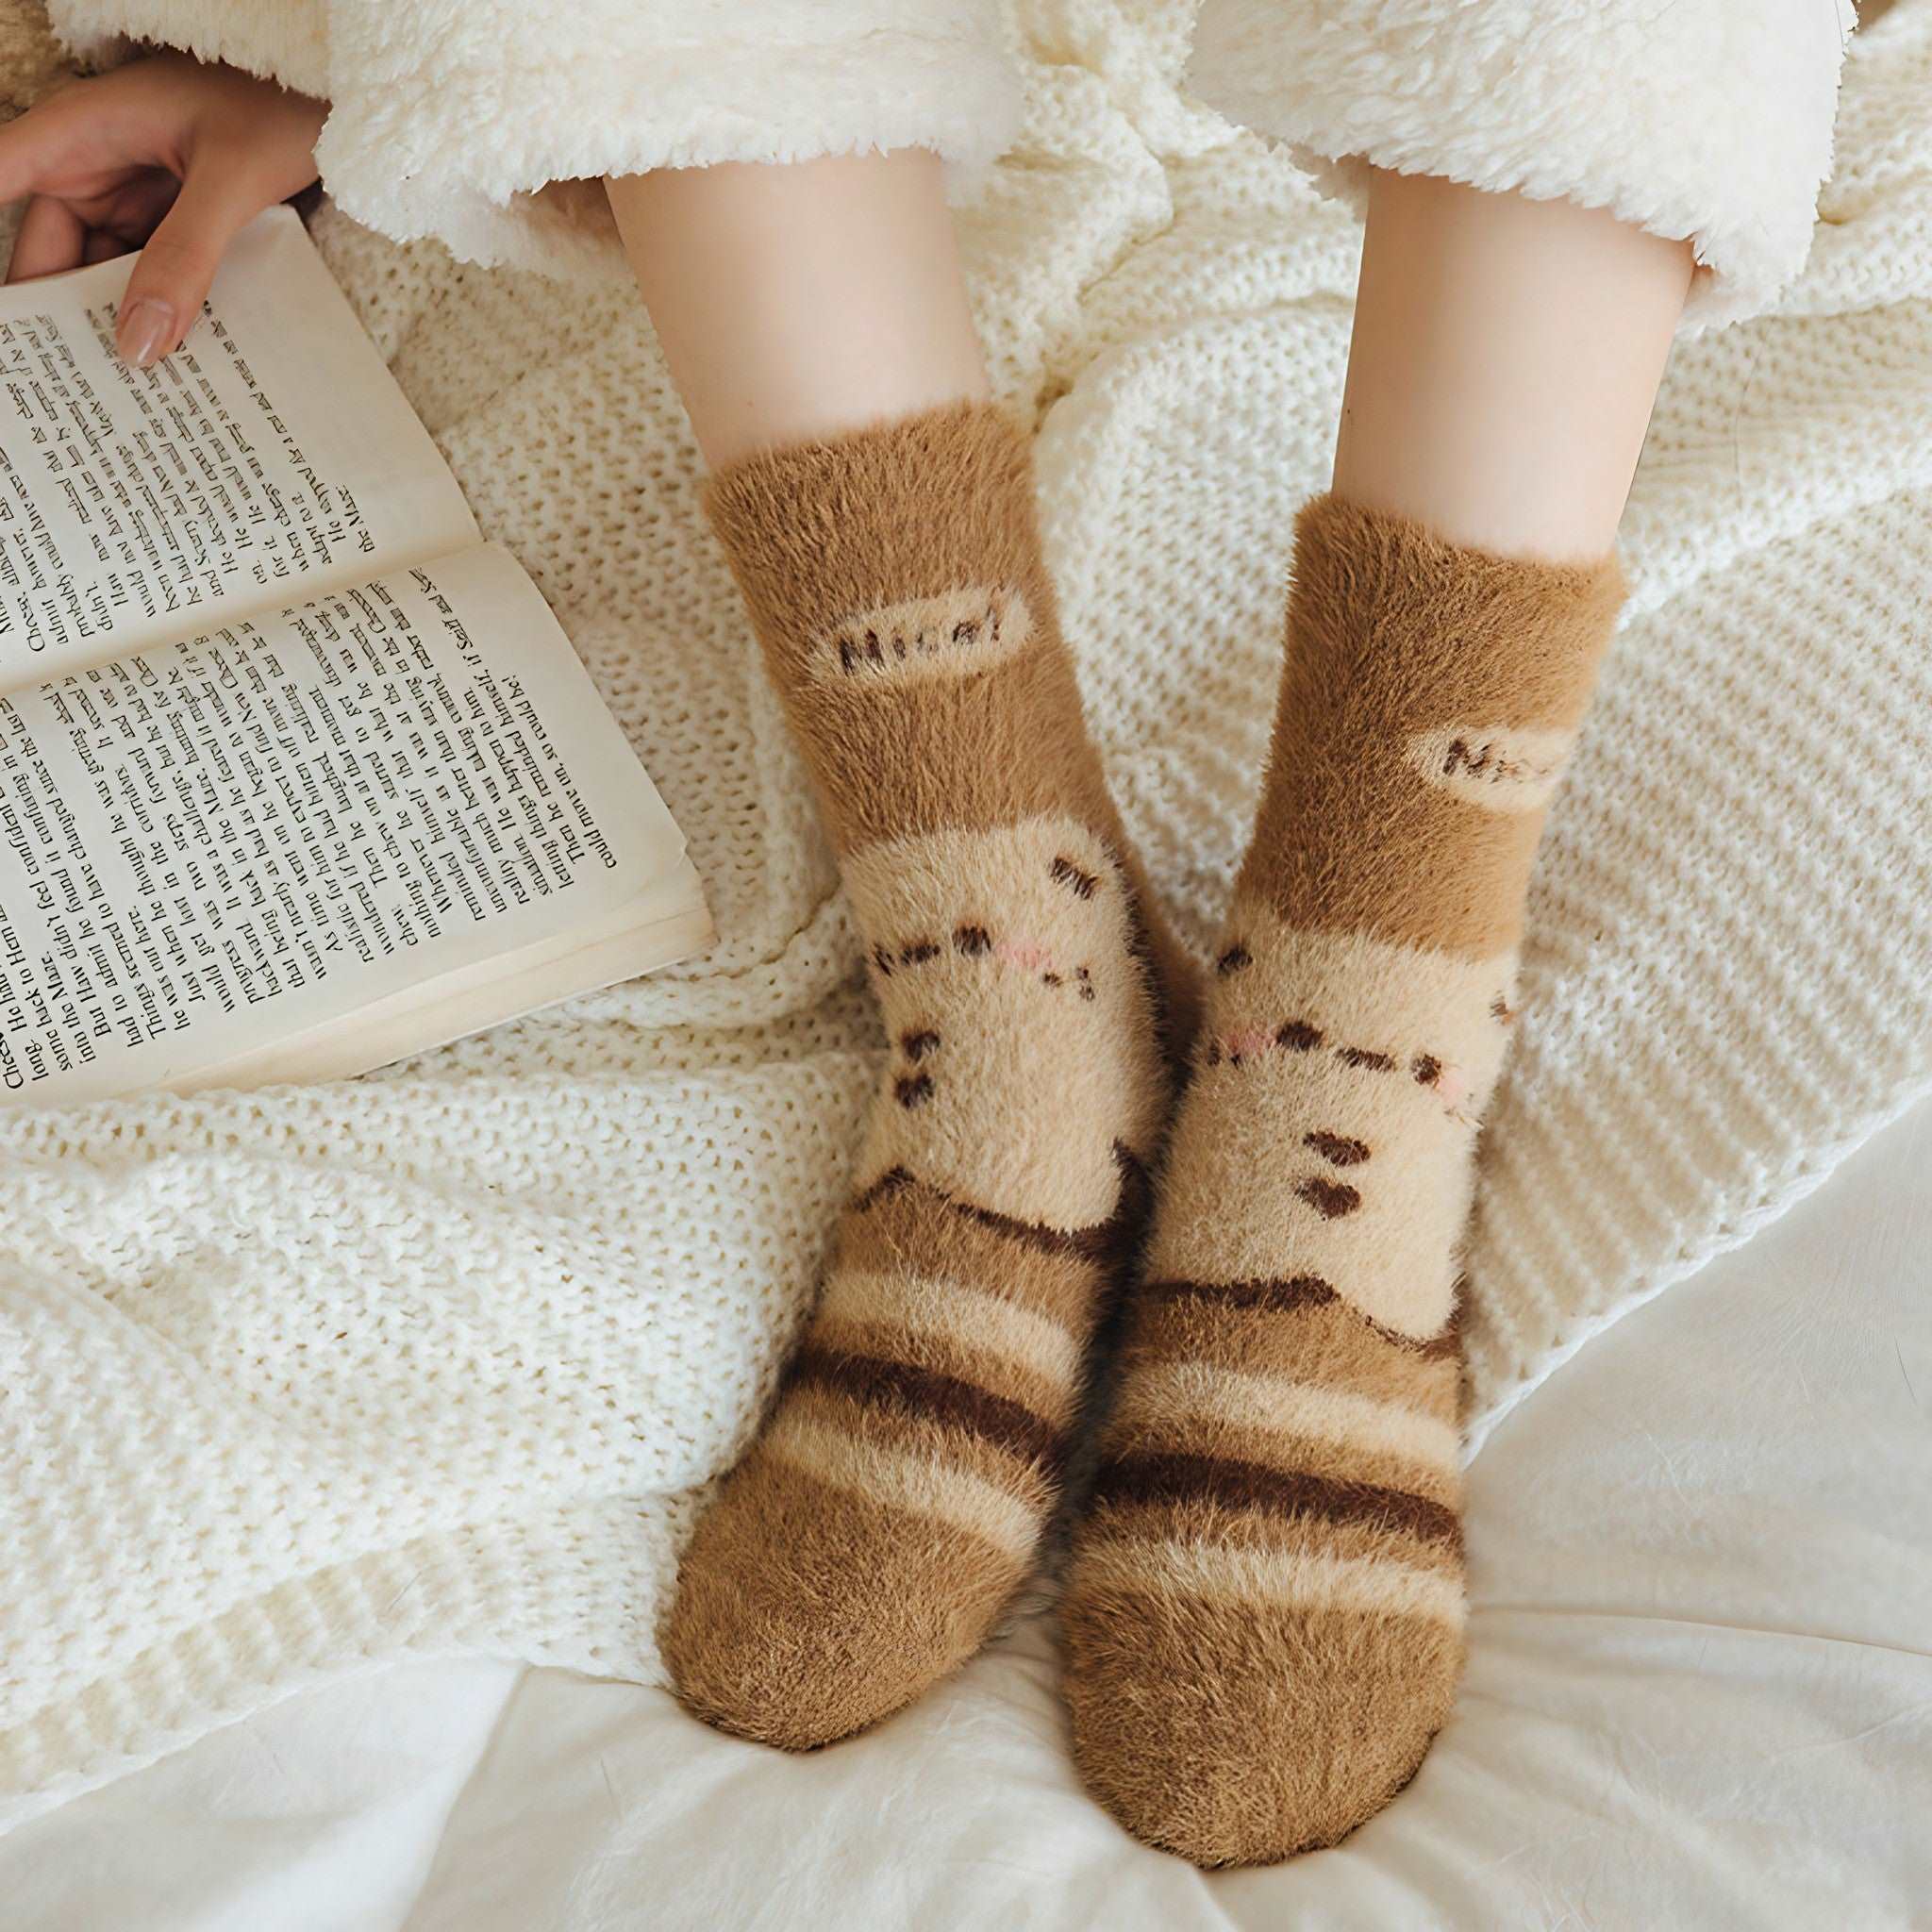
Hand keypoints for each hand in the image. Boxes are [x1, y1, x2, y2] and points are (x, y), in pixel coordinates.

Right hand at [0, 54, 324, 365]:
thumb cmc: (281, 106)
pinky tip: (175, 371)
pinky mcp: (177, 225)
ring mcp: (136, 198)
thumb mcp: (232, 180)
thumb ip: (185, 257)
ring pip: (105, 277)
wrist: (345, 103)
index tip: (6, 330)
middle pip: (51, 254)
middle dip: (63, 320)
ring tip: (127, 402)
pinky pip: (154, 278)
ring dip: (120, 328)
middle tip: (74, 392)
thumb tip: (140, 343)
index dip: (5, 268)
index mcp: (83, 133)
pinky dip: (162, 317)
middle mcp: (97, 167)